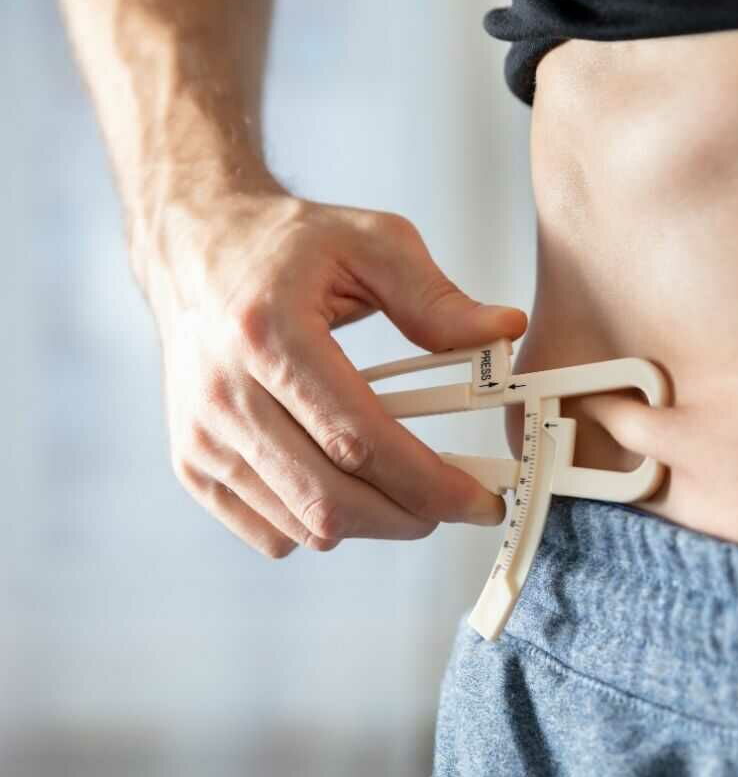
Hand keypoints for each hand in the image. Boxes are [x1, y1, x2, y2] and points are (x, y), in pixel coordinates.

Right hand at [143, 193, 526, 557]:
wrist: (195, 249)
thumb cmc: (286, 245)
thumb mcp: (372, 243)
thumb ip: (439, 298)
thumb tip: (507, 331)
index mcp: (270, 334)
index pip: (360, 440)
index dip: (429, 484)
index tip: (480, 500)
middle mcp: (224, 394)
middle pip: (329, 501)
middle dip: (409, 517)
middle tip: (454, 502)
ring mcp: (201, 436)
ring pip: (303, 528)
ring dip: (372, 522)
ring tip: (406, 485)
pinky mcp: (191, 464)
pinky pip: (271, 533)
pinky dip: (321, 525)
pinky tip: (345, 480)